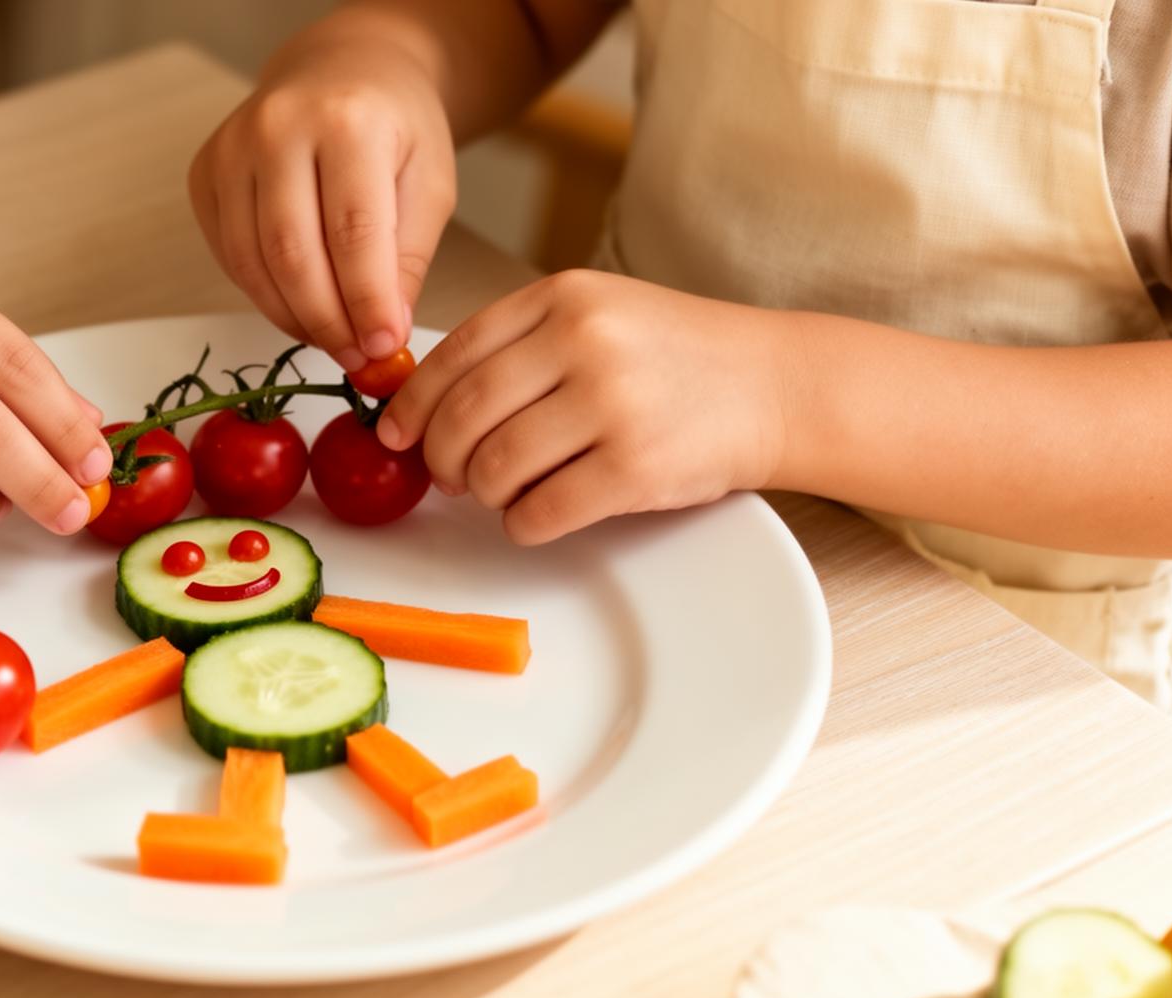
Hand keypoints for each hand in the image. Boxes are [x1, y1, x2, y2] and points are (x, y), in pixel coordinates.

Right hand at [188, 38, 455, 370]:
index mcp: (347, 121)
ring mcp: (231, 148)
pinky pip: (230, 256)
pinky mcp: (205, 174)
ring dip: (294, 317)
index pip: (353, 231)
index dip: (366, 301)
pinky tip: (299, 306)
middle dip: (327, 320)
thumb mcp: (429, 184)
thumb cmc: (393, 127)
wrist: (343, 71)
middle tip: (357, 357)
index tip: (384, 348)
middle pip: (293, 252)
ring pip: (252, 262)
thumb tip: (382, 334)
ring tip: (333, 338)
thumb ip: (407, 259)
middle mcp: (278, 126)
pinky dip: (265, 295)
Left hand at [379, 271, 797, 543]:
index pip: (453, 354)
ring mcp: (611, 404)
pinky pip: (539, 513)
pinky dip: (523, 524)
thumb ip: (519, 345)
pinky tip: (539, 514)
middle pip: (463, 416)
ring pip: (494, 469)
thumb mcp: (598, 315)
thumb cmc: (674, 358)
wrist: (776, 385)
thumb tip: (421, 405)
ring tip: (505, 492)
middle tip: (450, 477)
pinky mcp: (635, 467)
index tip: (396, 434)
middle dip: (442, 459)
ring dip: (484, 494)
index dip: (412, 404)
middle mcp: (583, 342)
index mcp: (563, 298)